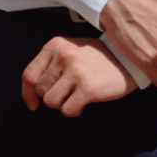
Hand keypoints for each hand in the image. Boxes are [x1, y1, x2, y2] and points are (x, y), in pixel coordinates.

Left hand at [20, 36, 138, 116]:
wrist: (128, 59)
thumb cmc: (98, 58)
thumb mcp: (71, 50)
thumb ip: (50, 64)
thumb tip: (30, 93)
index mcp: (56, 45)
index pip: (29, 75)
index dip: (27, 93)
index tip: (32, 103)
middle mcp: (64, 57)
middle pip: (41, 90)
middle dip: (52, 95)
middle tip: (68, 90)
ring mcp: (76, 72)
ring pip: (51, 102)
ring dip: (62, 103)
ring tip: (76, 95)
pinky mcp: (88, 88)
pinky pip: (67, 110)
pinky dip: (73, 110)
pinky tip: (83, 102)